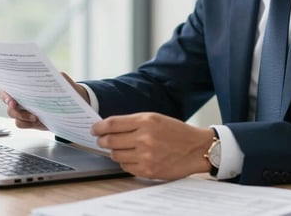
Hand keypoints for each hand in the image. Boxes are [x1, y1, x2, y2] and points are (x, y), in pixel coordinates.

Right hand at [0, 72, 88, 129]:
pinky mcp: (30, 121)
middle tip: (19, 108)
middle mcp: (21, 99)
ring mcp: (24, 111)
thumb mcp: (62, 80)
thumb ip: (58, 77)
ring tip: (35, 117)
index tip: (12, 100)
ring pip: (13, 116)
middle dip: (13, 108)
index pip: (7, 90)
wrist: (71, 104)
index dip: (5, 95)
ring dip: (23, 117)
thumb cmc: (64, 89)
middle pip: (9, 105)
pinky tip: (39, 121)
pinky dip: (28, 123)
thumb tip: (57, 75)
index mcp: (24, 87)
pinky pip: (21, 124)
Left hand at [92, 112, 214, 179]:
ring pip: (116, 155)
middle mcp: (145, 138)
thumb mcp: (155, 119)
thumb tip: (109, 128)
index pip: (112, 124)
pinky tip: (132, 158)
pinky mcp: (148, 170)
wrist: (196, 149)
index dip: (99, 127)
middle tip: (101, 140)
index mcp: (146, 121)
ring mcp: (146, 156)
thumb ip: (133, 122)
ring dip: (114, 152)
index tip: (94, 129)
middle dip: (102, 140)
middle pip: (110, 141)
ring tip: (121, 148)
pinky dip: (125, 162)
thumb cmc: (176, 132)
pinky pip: (125, 167)